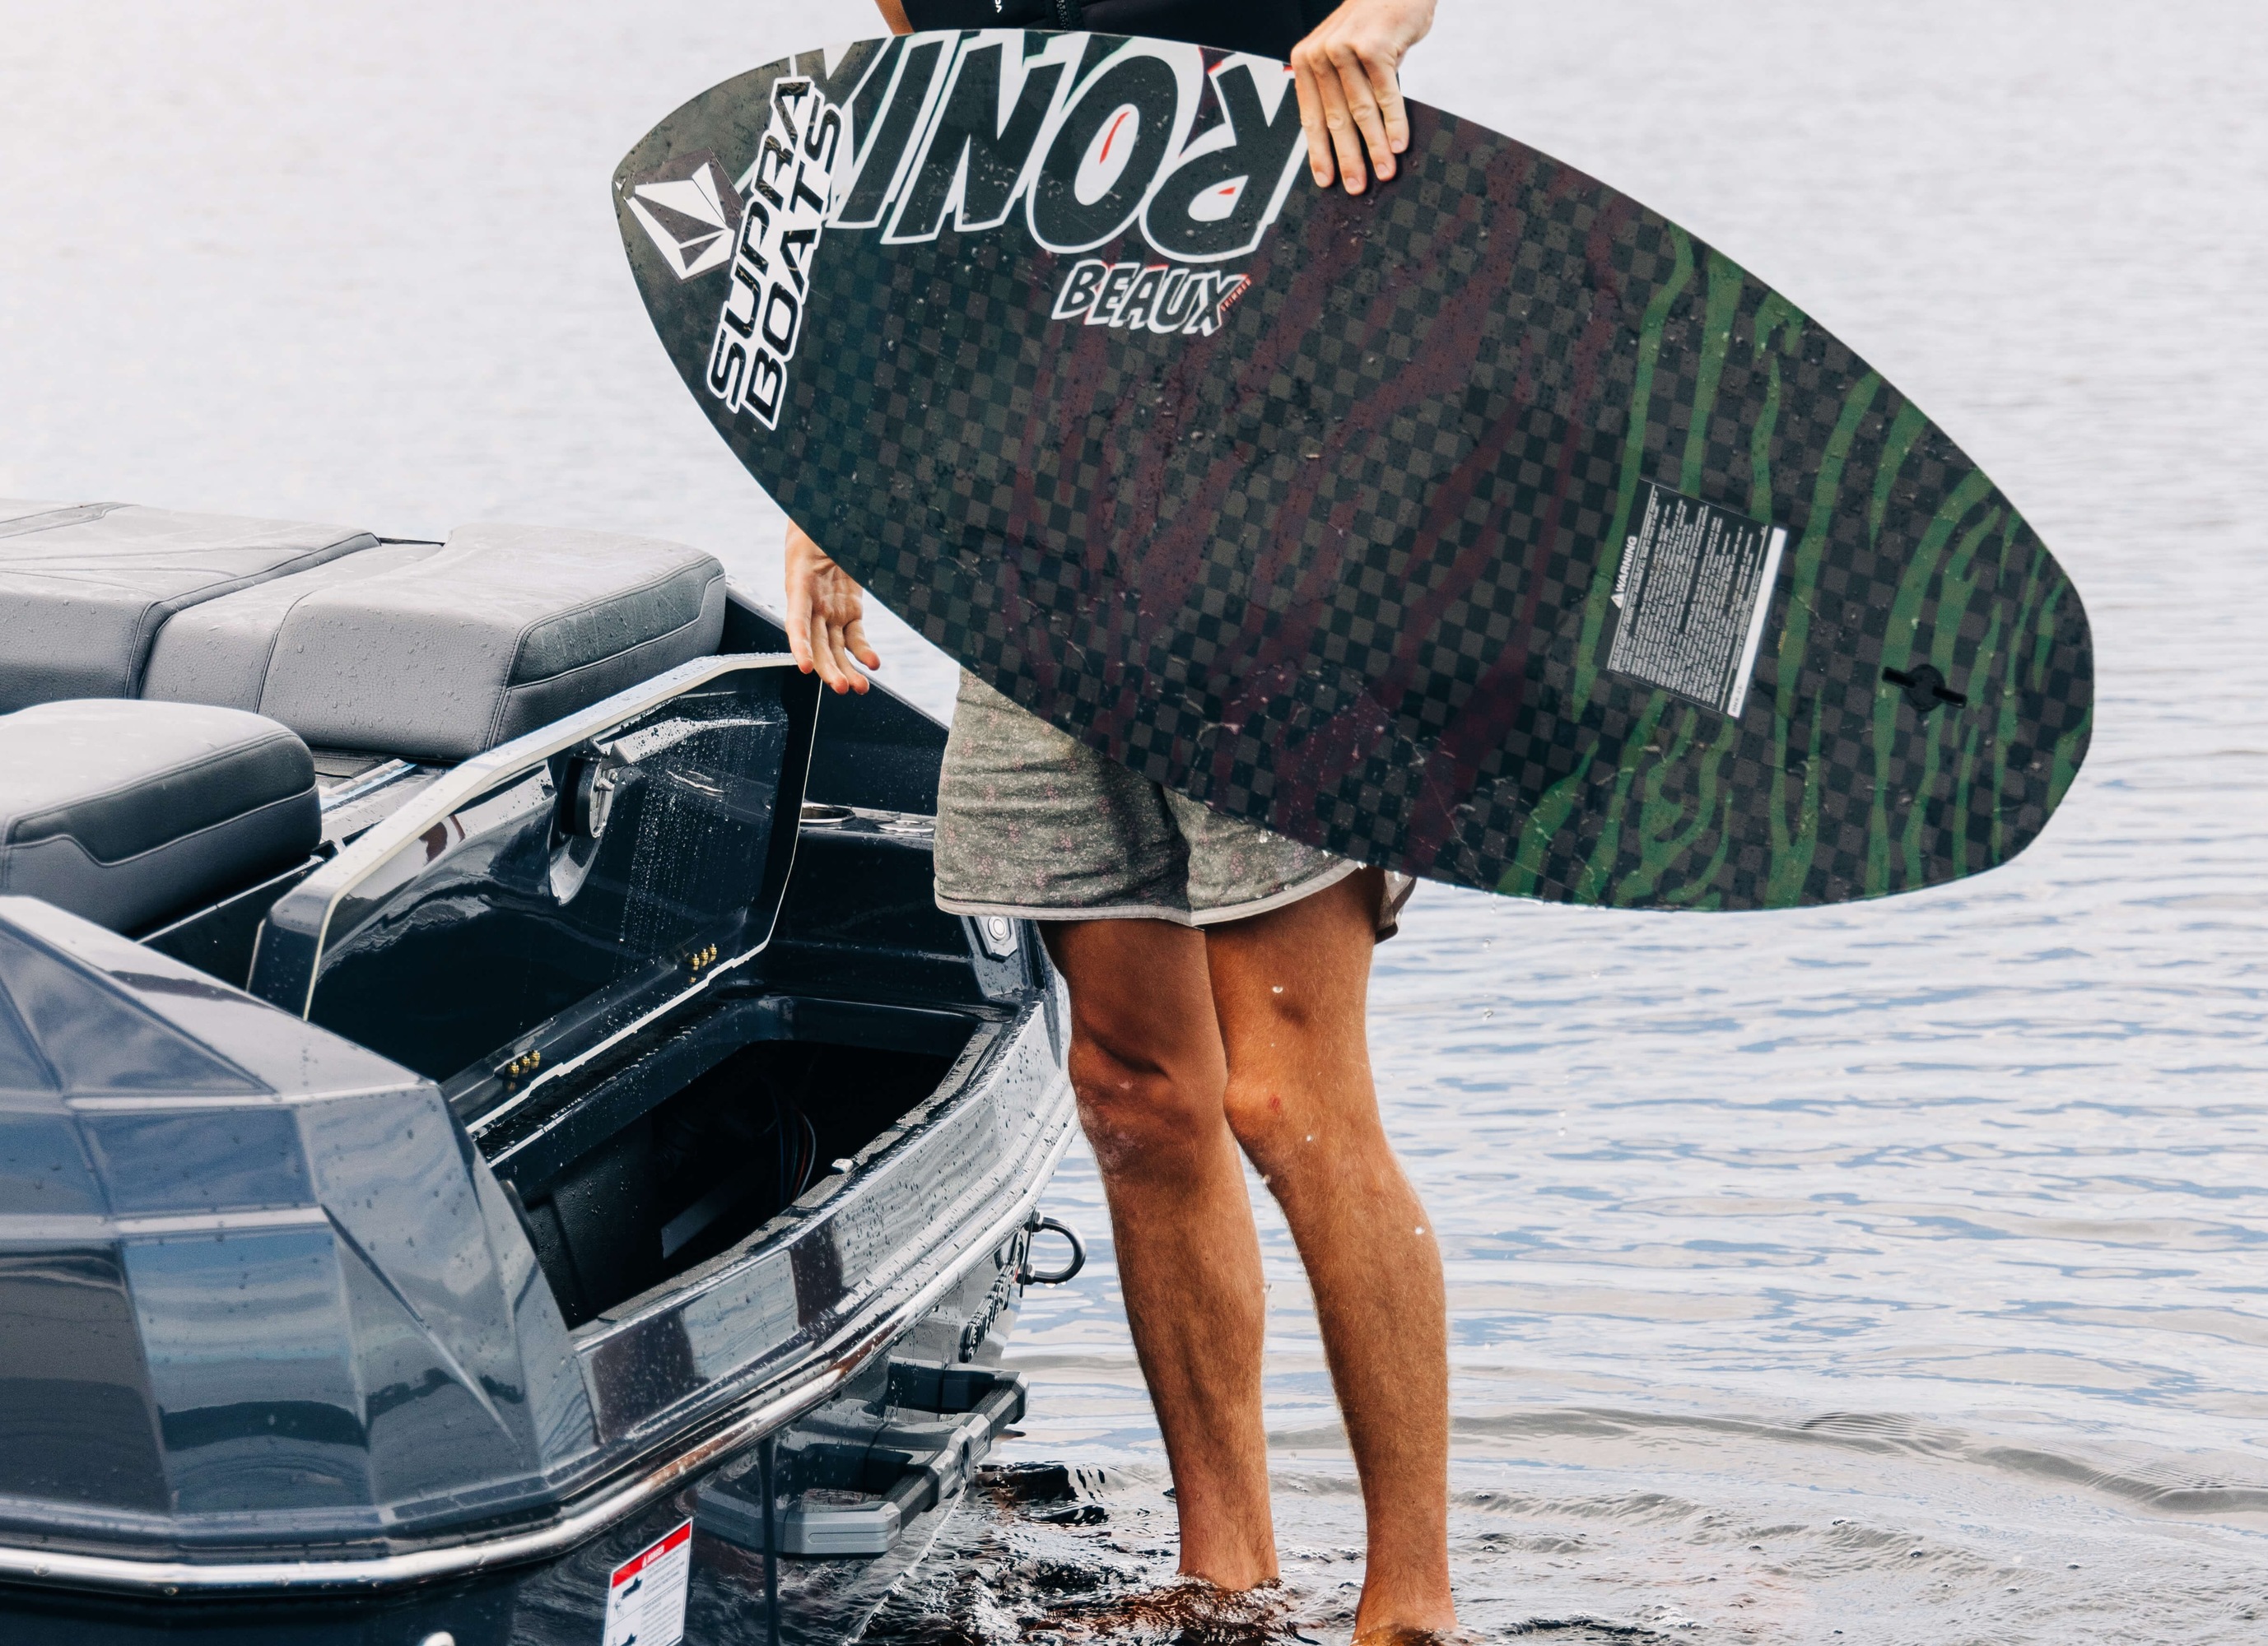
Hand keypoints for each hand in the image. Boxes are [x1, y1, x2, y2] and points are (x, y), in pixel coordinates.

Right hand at [784, 521, 879, 694]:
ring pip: (834, 647)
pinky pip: (854, 637)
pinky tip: (873, 665)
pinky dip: (863, 652)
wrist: (826, 518)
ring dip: (845, 669)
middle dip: (827, 668)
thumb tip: (856, 534)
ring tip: (858, 688)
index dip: (799, 645)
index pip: (795, 620)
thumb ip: (830, 540)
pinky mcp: (847, 610)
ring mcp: (829, 608)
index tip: (805, 667)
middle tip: (840, 688)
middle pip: (815, 643)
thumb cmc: (821, 520)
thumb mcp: (823, 527)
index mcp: (799, 582)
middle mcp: (811, 602)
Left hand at [1289, 0, 1436, 194]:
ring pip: (1362, 111)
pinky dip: (1395, 122)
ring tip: (1385, 171)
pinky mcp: (1373, 47)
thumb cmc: (1372, 25)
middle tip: (1356, 186)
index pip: (1311, 116)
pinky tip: (1400, 144)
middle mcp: (1320, 54)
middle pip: (1335, 119)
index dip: (1319, 152)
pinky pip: (1386, 95)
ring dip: (1376, 146)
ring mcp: (1345, 49)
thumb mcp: (1343, 53)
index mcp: (1305, 59)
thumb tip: (1344, 140)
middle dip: (1348, 158)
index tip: (1326, 180)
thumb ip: (1338, 88)